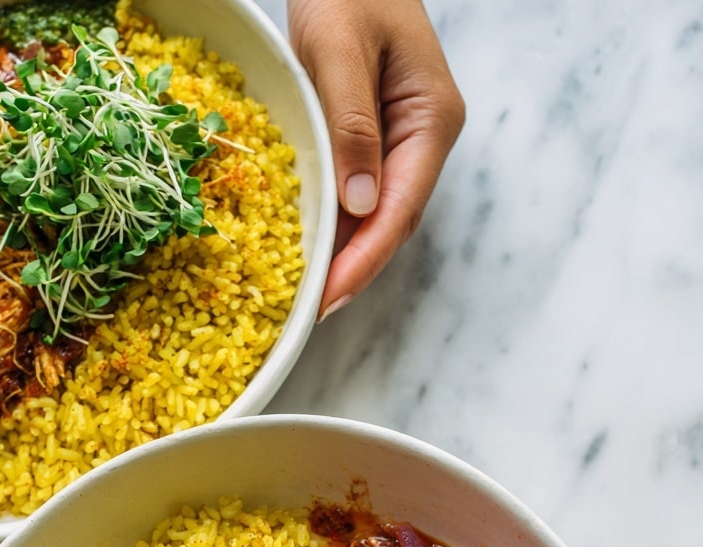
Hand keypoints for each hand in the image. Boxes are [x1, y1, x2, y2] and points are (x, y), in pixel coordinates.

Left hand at [288, 0, 464, 317]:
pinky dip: (334, 225)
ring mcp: (402, 142)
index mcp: (431, 119)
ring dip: (342, 254)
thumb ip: (352, 124)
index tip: (329, 297)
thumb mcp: (340, 49)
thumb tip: (358, 203)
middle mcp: (424, 139)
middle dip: (352, 269)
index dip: (365, 260)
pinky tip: (306, 248)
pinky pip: (358, 194)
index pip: (400, 209)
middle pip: (391, 223)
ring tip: (304, 293)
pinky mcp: (375, 141)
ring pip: (375, 215)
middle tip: (309, 309)